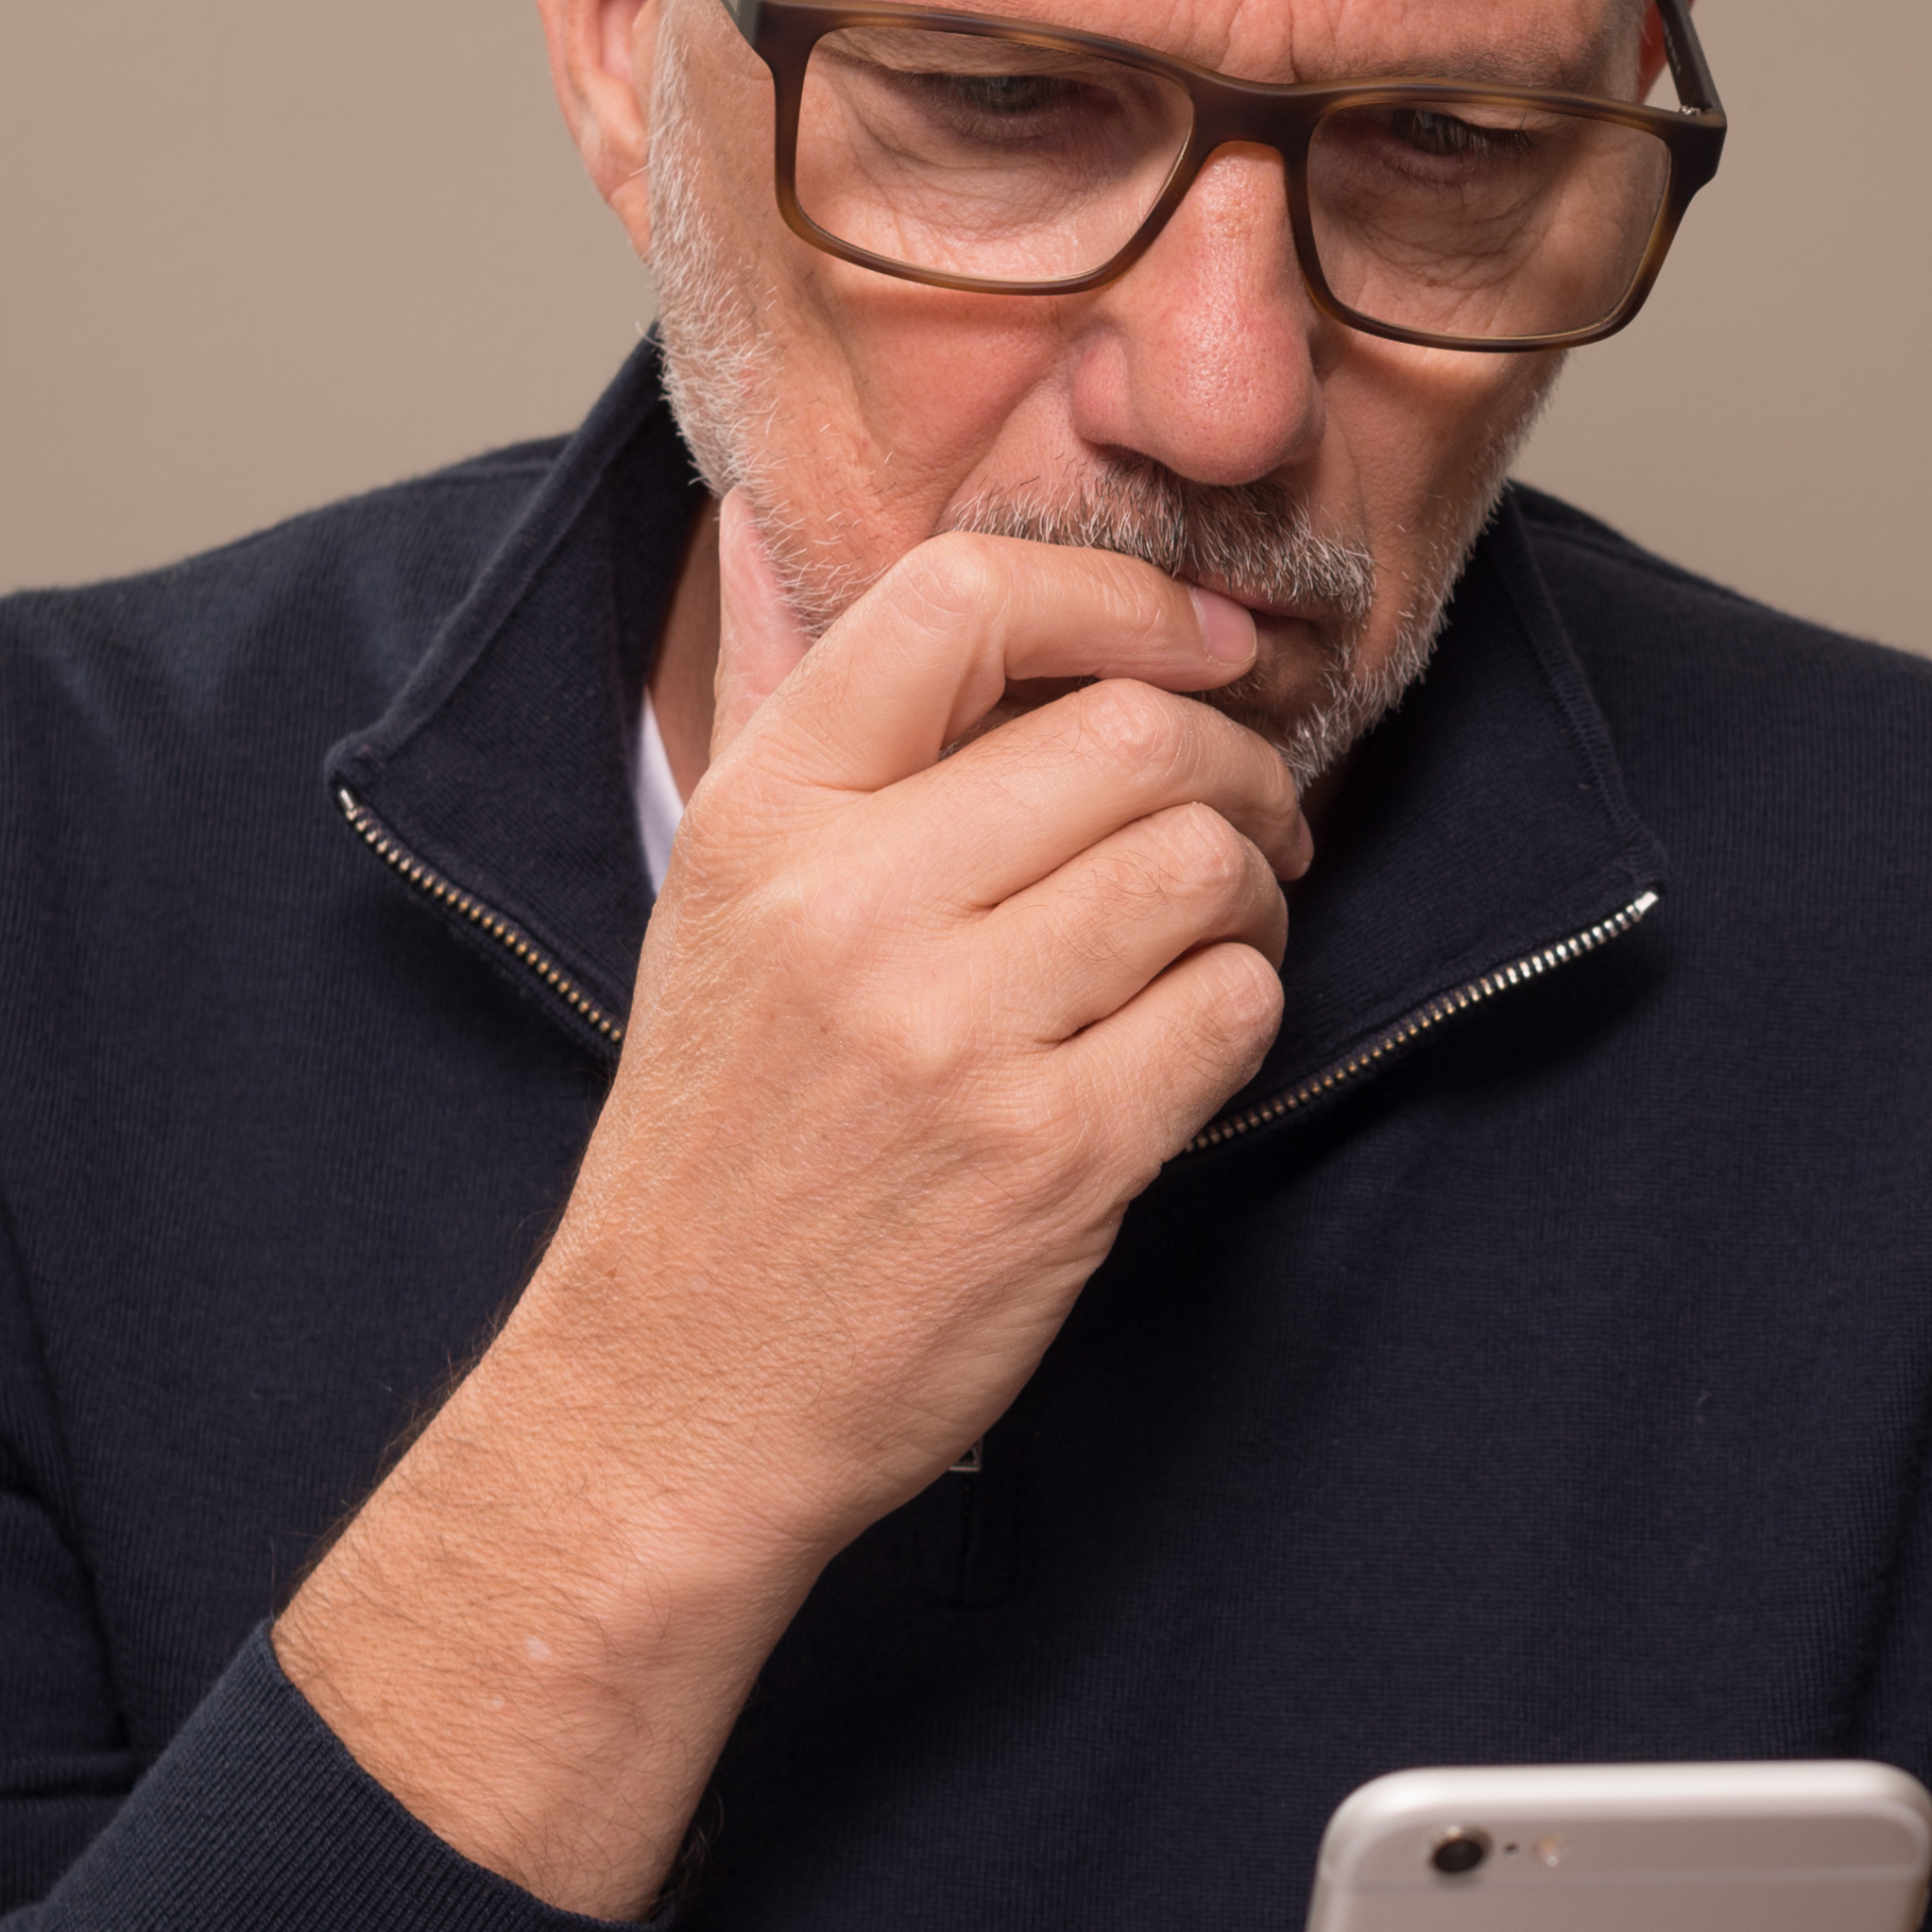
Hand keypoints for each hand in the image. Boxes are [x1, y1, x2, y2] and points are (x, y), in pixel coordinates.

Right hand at [280, 509, 1304, 1908]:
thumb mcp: (713, 906)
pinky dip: (1246, 1005)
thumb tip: (803, 538)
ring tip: (1222, 929)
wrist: (675, 1394)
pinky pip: (1230, 1009)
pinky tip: (1190, 1034)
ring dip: (1256, 887)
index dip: (1123, 595)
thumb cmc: (717, 1145)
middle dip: (1237, 762)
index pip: (962, 597)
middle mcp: (851, 906)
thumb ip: (790, 725)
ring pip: (1202, 864)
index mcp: (760, 818)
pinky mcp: (1053, 1156)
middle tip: (1252, 814)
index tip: (1203, 640)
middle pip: (1131, 732)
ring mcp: (956, 1035)